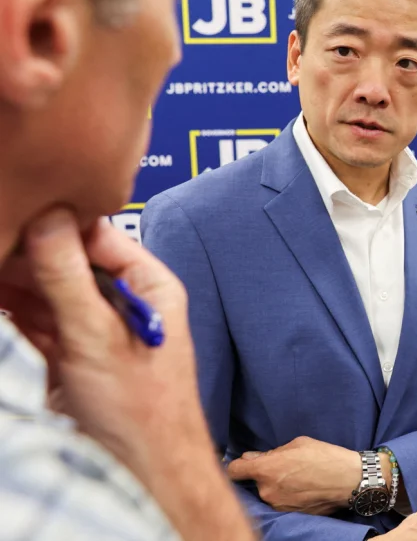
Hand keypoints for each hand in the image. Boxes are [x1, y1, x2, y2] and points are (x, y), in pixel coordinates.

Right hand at [0, 209, 251, 539]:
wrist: (140, 465)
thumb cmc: (142, 404)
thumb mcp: (97, 333)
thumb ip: (68, 278)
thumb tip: (48, 219)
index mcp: (147, 285)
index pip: (97, 235)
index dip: (57, 220)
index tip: (20, 206)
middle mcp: (121, 300)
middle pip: (64, 260)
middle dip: (25, 249)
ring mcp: (90, 327)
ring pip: (42, 289)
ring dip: (11, 277)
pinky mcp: (65, 353)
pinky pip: (30, 319)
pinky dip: (9, 308)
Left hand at [227, 436, 359, 514]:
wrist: (349, 480)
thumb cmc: (325, 457)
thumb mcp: (298, 444)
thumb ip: (270, 452)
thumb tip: (251, 458)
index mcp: (265, 469)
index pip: (233, 470)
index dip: (237, 466)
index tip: (243, 465)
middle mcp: (266, 490)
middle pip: (255, 482)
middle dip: (266, 475)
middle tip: (286, 468)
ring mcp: (277, 505)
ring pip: (269, 493)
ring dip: (277, 487)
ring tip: (299, 479)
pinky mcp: (289, 514)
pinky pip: (281, 503)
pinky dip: (288, 496)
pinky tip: (305, 489)